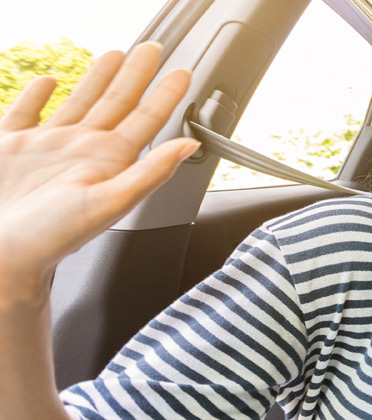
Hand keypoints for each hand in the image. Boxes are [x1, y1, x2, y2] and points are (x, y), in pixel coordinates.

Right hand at [0, 42, 195, 286]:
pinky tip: (48, 81)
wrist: (1, 254)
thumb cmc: (52, 237)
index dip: (165, 94)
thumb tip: (189, 146)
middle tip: (152, 49)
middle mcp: (82, 150)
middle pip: (116, 102)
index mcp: (109, 161)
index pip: (147, 118)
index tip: (183, 72)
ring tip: (114, 56)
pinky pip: (26, 112)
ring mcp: (47, 147)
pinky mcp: (11, 147)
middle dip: (135, 75)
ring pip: (79, 102)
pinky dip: (36, 94)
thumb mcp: (110, 203)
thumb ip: (151, 172)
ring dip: (96, 78)